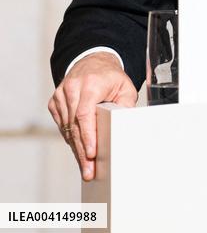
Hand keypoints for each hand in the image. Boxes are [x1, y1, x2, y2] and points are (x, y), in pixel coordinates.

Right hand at [47, 52, 137, 180]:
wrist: (93, 61)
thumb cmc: (111, 77)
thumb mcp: (125, 86)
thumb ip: (126, 105)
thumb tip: (126, 125)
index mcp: (90, 83)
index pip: (85, 113)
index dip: (88, 135)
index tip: (91, 153)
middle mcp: (72, 88)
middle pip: (75, 125)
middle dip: (82, 151)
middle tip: (88, 171)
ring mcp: (61, 95)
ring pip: (67, 128)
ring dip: (76, 148)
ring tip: (85, 166)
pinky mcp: (54, 101)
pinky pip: (62, 125)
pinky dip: (71, 138)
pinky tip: (79, 149)